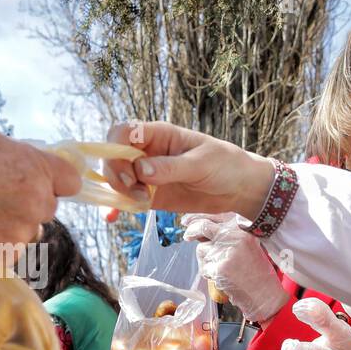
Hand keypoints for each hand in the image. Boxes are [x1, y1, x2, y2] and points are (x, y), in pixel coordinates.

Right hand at [0, 126, 81, 262]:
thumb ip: (13, 157)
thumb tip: (17, 165)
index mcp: (38, 170)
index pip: (70, 180)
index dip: (56, 182)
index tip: (42, 182)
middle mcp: (38, 202)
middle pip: (46, 208)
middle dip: (28, 204)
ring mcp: (23, 231)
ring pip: (27, 232)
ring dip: (11, 227)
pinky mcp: (5, 253)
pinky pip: (8, 251)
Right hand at [103, 122, 275, 218]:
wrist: (239, 189)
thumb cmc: (224, 165)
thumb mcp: (201, 164)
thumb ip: (171, 167)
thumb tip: (141, 170)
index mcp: (158, 135)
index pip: (124, 132)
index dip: (116, 146)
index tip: (127, 166)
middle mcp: (147, 153)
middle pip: (114, 157)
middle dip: (115, 173)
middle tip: (132, 188)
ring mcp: (146, 175)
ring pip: (116, 180)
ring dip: (117, 192)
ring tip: (140, 203)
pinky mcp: (150, 196)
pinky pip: (126, 200)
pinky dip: (116, 208)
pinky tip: (111, 217)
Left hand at [182, 213, 289, 323]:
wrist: (265, 294)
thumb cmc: (258, 273)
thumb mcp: (249, 247)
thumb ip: (229, 237)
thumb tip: (201, 230)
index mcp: (243, 230)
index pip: (215, 217)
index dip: (199, 218)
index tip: (188, 221)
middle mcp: (234, 237)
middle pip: (203, 228)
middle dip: (192, 231)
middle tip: (187, 236)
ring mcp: (225, 252)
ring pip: (201, 250)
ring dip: (206, 260)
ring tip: (222, 269)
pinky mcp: (219, 268)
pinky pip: (204, 268)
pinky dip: (210, 274)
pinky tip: (224, 278)